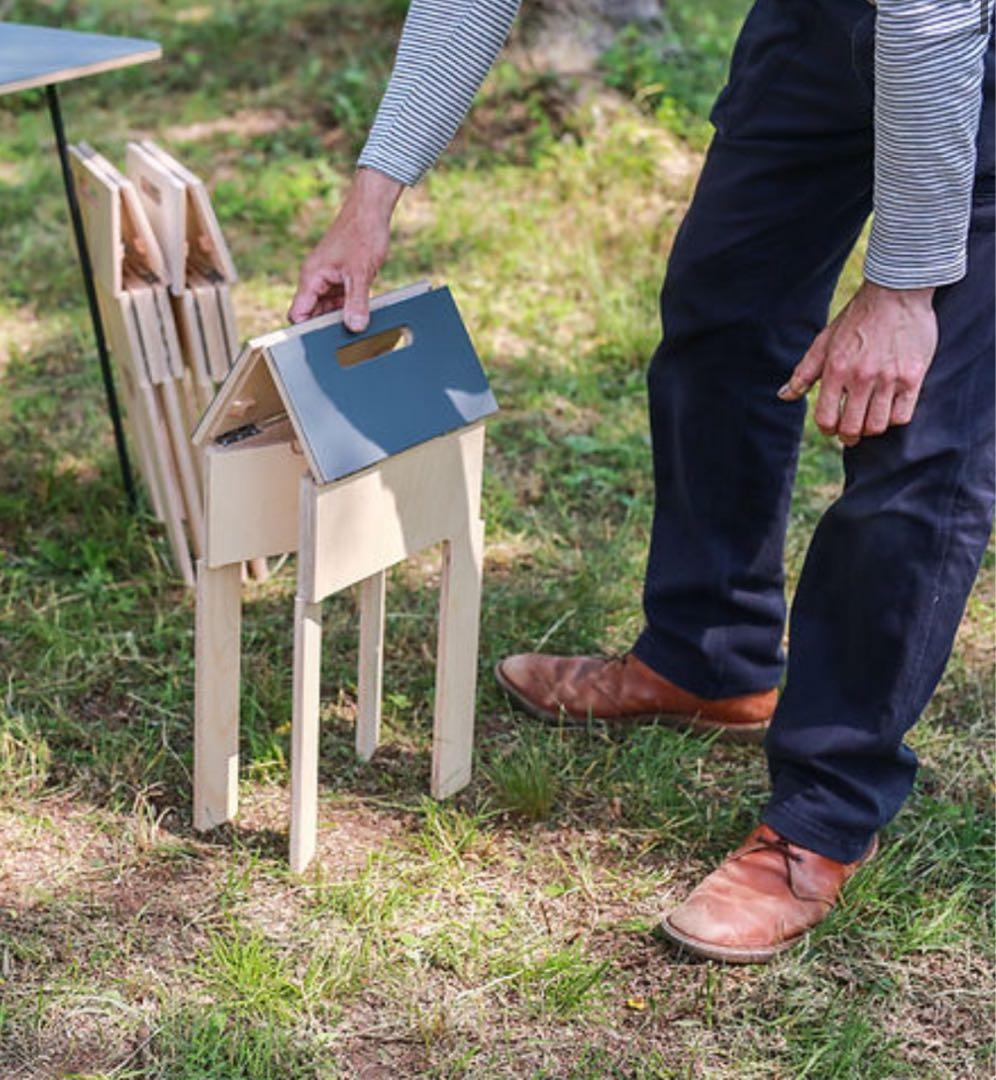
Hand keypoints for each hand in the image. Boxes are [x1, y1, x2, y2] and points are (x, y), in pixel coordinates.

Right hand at [288, 167, 403, 329]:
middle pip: (313, 314)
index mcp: (311, 277)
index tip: (318, 344)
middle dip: (326, 327)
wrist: (371, 211)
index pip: (298, 313)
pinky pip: (342, 301)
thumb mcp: (360, 272)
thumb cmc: (361, 233)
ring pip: (329, 310)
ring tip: (356, 324)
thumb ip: (356, 301)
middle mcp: (316, 280)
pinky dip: (351, 309)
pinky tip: (362, 314)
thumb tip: (354, 326)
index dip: (304, 331)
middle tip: (344, 339)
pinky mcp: (343, 279)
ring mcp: (330, 280)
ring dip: (341, 318)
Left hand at [778, 280, 937, 445]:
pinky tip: (889, 408)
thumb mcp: (824, 342)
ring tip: (868, 420)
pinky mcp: (913, 377)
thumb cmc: (856, 318)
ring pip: (877, 425)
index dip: (826, 429)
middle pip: (852, 428)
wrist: (897, 292)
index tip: (831, 427)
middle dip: (847, 436)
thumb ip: (803, 372)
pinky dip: (894, 418)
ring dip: (870, 429)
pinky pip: (902, 415)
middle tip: (849, 433)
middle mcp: (861, 377)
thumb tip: (783, 396)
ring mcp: (888, 378)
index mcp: (836, 369)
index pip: (826, 418)